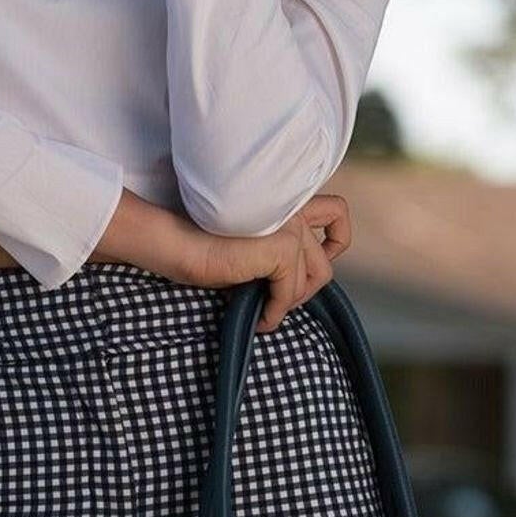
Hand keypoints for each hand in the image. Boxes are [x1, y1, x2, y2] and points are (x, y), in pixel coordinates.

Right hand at [169, 194, 351, 332]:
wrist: (177, 243)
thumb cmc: (201, 244)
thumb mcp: (253, 242)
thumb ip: (280, 247)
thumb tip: (300, 282)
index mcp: (287, 200)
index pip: (337, 212)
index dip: (336, 241)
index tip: (316, 261)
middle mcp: (293, 207)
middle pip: (326, 260)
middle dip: (305, 288)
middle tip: (277, 300)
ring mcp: (289, 225)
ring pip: (314, 278)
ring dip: (290, 301)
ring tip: (265, 309)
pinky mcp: (282, 247)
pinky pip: (291, 292)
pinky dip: (276, 311)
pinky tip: (259, 316)